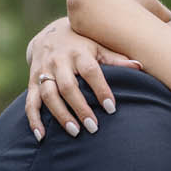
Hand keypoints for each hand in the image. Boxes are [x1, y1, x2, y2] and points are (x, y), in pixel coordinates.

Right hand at [25, 17, 140, 140]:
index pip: (91, 71)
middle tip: (93, 127)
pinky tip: (41, 136)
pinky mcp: (31, 81)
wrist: (50, 34)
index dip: (101, 89)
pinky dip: (34, 120)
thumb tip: (140, 66)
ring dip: (60, 115)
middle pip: (68, 86)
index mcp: (78, 52)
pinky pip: (30, 102)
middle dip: (80, 107)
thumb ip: (116, 58)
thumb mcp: (98, 45)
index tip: (111, 108)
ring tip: (74, 132)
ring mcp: (43, 71)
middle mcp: (58, 60)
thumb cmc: (82, 44)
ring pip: (48, 95)